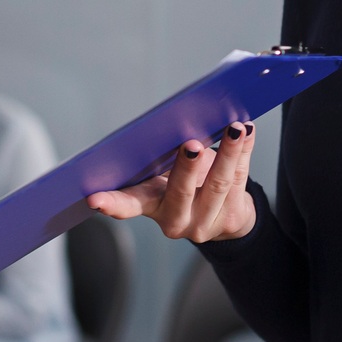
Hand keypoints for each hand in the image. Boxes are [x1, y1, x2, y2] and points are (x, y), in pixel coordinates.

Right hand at [87, 121, 258, 243]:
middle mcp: (175, 218)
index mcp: (151, 204)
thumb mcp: (167, 174)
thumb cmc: (188, 183)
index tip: (94, 199)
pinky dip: (244, 151)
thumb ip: (164, 155)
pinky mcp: (231, 217)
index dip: (112, 203)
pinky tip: (246, 132)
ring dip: (227, 153)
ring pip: (217, 185)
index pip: (128, 204)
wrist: (223, 214)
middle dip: (187, 168)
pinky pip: (240, 179)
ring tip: (234, 128)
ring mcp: (204, 221)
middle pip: (180, 193)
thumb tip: (178, 119)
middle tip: (191, 144)